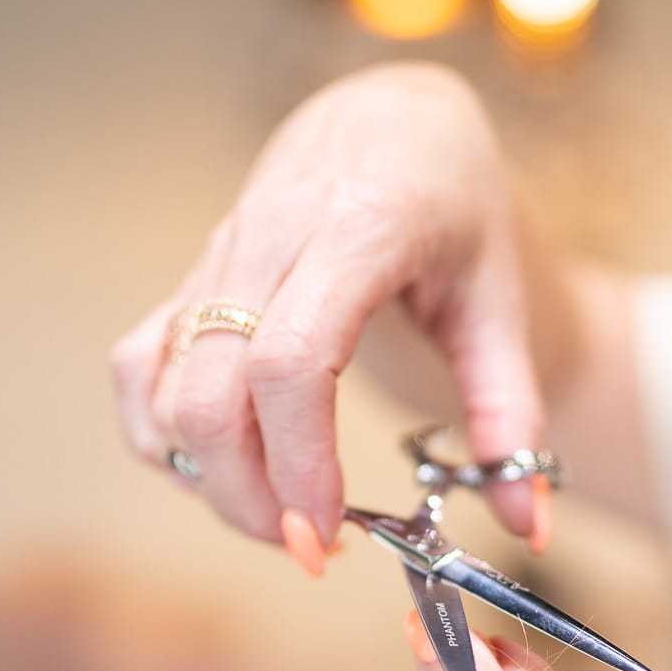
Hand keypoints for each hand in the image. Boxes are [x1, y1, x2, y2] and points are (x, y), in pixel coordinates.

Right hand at [110, 63, 554, 552]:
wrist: (391, 123)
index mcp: (359, 231)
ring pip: (164, 385)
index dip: (297, 461)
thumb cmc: (453, 204)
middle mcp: (270, 238)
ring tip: (279, 513)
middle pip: (212, 391)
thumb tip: (531, 523)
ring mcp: (218, 256)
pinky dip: (161, 432)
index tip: (327, 534)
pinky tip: (219, 470)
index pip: (292, 361)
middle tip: (310, 548)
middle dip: (246, 494)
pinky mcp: (190, 277)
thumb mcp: (502, 299)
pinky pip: (140, 364)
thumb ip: (513, 411)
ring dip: (208, 473)